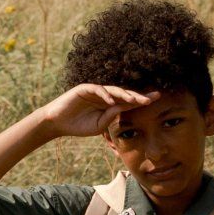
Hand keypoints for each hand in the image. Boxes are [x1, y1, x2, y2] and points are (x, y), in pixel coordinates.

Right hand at [40, 82, 158, 141]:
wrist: (58, 123)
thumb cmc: (78, 126)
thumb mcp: (98, 126)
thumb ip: (110, 118)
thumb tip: (122, 108)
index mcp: (110, 105)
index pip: (129, 102)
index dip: (141, 101)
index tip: (156, 100)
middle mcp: (106, 96)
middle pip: (125, 94)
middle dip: (139, 96)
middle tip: (152, 98)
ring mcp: (96, 91)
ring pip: (114, 90)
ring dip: (125, 94)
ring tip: (135, 100)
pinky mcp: (85, 88)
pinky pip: (98, 90)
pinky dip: (105, 95)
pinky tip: (112, 102)